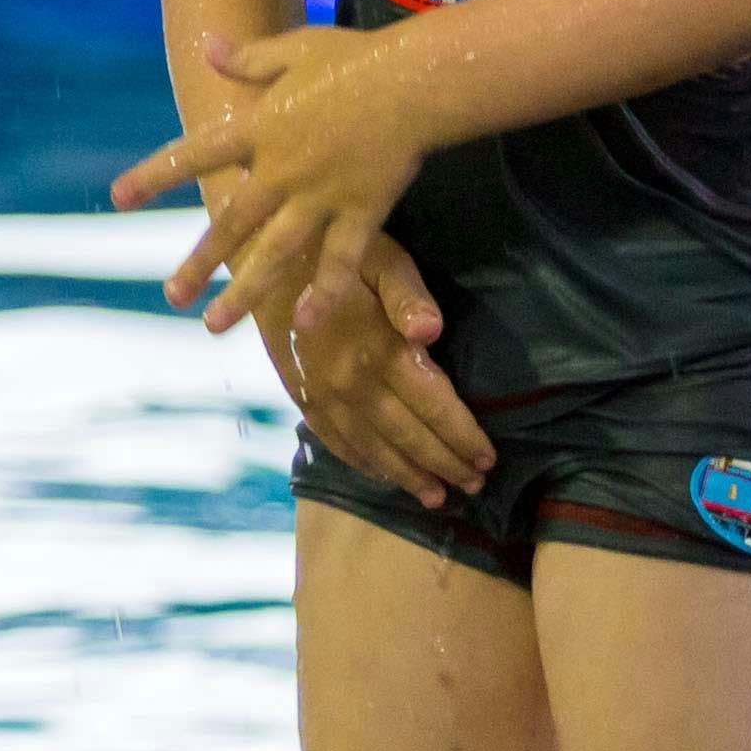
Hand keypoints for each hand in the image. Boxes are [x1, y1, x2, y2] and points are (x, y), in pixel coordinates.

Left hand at [110, 23, 435, 336]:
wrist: (415, 80)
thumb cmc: (355, 59)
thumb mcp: (293, 48)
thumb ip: (248, 58)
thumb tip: (206, 44)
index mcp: (259, 128)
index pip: (193, 155)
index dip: (154, 176)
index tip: (119, 198)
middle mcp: (281, 170)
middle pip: (231, 223)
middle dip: (199, 262)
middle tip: (172, 296)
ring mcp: (320, 196)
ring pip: (275, 254)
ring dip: (245, 292)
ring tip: (214, 324)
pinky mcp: (361, 212)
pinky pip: (340, 261)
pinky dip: (325, 293)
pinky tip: (306, 322)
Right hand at [266, 233, 490, 510]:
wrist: (261, 260)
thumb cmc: (335, 252)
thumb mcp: (380, 257)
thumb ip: (408, 295)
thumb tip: (431, 333)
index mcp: (377, 350)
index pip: (432, 405)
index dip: (463, 435)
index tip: (489, 458)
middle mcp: (350, 383)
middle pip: (408, 435)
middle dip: (444, 463)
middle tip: (474, 485)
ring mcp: (322, 395)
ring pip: (372, 448)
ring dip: (406, 475)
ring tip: (435, 497)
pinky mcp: (301, 396)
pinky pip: (335, 441)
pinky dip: (362, 463)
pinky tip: (381, 476)